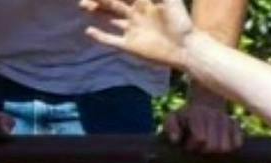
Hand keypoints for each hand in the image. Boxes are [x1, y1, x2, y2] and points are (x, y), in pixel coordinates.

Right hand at [81, 0, 196, 69]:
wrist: (186, 49)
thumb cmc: (181, 23)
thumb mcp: (170, 0)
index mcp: (144, 3)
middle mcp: (136, 15)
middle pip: (113, 3)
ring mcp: (132, 30)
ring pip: (109, 17)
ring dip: (97, 10)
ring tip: (84, 5)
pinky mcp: (131, 46)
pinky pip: (112, 41)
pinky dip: (100, 36)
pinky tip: (89, 31)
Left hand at [163, 96, 242, 153]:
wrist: (205, 102)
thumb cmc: (187, 115)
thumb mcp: (173, 117)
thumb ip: (171, 127)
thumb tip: (175, 140)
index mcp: (197, 114)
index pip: (200, 138)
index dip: (193, 146)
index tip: (188, 144)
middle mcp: (214, 116)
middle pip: (214, 146)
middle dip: (205, 151)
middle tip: (200, 147)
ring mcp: (227, 121)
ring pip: (226, 148)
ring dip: (217, 151)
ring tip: (210, 145)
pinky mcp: (236, 125)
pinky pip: (237, 143)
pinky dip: (231, 147)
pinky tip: (222, 143)